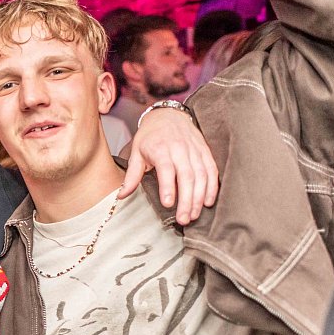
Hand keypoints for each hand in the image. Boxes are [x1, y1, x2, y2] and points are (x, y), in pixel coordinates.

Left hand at [120, 107, 217, 223]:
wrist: (168, 114)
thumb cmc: (150, 136)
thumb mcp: (136, 153)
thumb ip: (131, 175)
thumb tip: (121, 195)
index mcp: (161, 148)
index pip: (166, 169)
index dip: (168, 187)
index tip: (168, 204)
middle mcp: (180, 149)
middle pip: (187, 176)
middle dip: (186, 199)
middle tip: (183, 219)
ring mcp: (195, 150)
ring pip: (201, 175)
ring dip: (199, 197)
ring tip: (193, 215)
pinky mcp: (205, 151)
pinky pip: (212, 170)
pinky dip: (212, 186)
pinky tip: (208, 201)